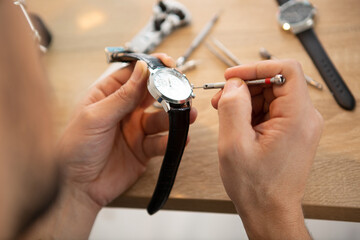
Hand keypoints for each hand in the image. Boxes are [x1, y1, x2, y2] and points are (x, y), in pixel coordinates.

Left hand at [57, 54, 196, 206]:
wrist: (77, 187)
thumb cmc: (75, 149)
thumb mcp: (96, 116)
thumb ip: (122, 95)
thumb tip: (142, 69)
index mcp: (107, 96)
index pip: (133, 74)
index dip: (151, 67)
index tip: (168, 63)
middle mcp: (123, 110)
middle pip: (151, 94)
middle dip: (168, 91)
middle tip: (182, 91)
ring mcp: (135, 129)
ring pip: (161, 117)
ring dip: (176, 115)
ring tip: (188, 114)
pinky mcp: (143, 149)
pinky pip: (162, 141)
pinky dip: (172, 139)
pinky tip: (181, 138)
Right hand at [211, 60, 322, 238]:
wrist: (269, 210)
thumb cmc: (256, 186)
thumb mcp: (234, 144)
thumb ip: (232, 107)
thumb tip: (234, 84)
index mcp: (297, 118)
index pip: (286, 70)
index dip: (256, 66)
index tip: (233, 76)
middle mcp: (304, 118)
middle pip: (275, 82)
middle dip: (245, 86)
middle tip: (221, 98)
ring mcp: (299, 125)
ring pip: (270, 95)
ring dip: (245, 99)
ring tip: (224, 114)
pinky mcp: (291, 131)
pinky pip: (270, 109)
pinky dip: (250, 111)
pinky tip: (235, 124)